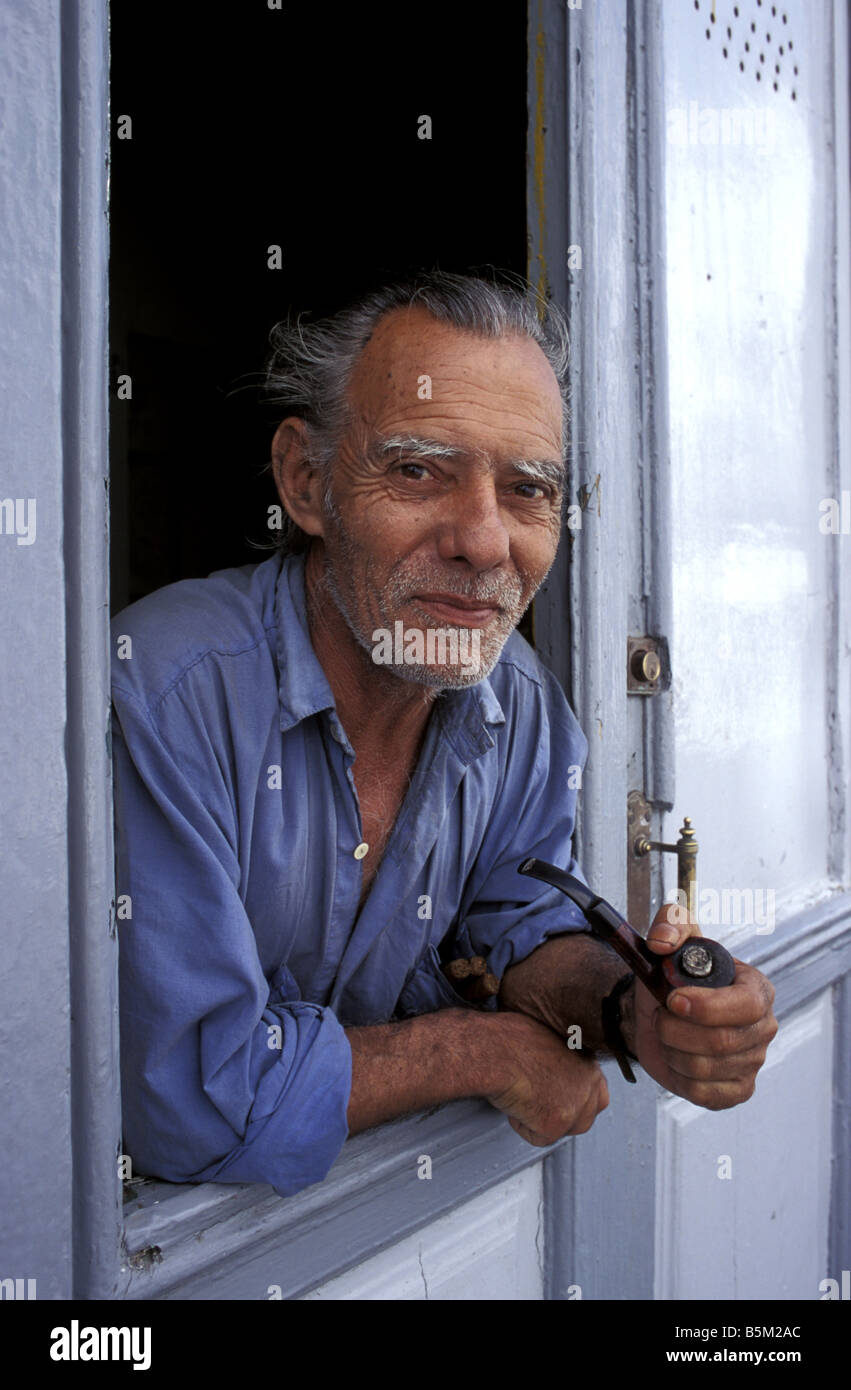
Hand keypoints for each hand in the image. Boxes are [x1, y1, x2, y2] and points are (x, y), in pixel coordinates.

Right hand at [485, 1012, 608, 1145]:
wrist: (493, 1048)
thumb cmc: (507, 1035)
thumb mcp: (544, 1036)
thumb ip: (560, 1057)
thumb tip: (551, 1070)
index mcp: (588, 1055)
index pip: (596, 1088)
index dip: (572, 1095)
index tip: (553, 1093)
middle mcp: (590, 1079)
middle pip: (586, 1114)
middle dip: (563, 1114)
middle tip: (535, 1101)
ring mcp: (577, 1102)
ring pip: (566, 1129)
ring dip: (543, 1121)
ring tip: (521, 1097)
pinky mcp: (557, 1124)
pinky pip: (539, 1137)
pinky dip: (522, 1126)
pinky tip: (512, 1104)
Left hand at [625, 902, 777, 1108]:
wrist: (655, 1013)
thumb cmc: (670, 977)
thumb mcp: (670, 941)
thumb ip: (670, 924)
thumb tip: (662, 941)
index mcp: (757, 990)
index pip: (747, 1006)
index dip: (708, 1007)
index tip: (673, 999)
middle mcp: (762, 1027)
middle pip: (723, 1042)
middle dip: (677, 1030)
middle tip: (660, 1016)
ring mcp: (752, 1062)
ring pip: (706, 1069)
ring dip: (672, 1050)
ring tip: (667, 1033)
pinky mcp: (737, 1090)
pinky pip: (705, 1093)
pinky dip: (678, 1076)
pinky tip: (676, 1057)